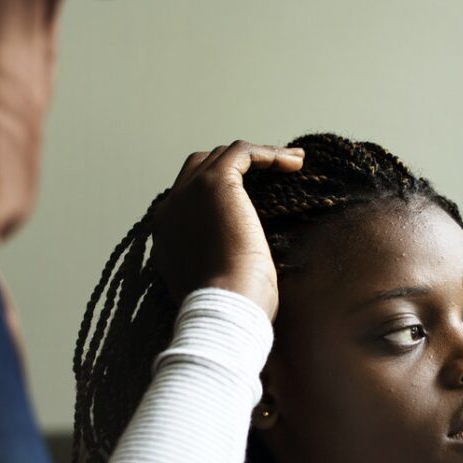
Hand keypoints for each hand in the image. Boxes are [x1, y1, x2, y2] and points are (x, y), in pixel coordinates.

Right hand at [152, 141, 303, 319]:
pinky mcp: (214, 185)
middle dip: (235, 167)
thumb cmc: (232, 308)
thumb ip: (218, 262)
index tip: (255, 200)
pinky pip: (241, 153)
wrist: (224, 307)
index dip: (222, 193)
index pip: (190, 199)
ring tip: (292, 162)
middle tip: (273, 173)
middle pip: (200, 168)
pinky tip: (295, 162)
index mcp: (167, 236)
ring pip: (221, 157)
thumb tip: (242, 259)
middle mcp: (171, 210)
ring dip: (257, 156)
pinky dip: (268, 153)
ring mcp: (189, 194)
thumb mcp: (217, 283)